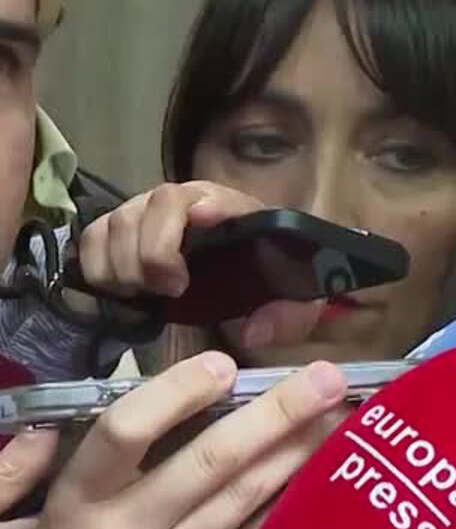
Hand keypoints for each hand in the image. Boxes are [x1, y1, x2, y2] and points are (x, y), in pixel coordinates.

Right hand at [0, 353, 346, 528]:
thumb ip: (41, 472)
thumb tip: (57, 421)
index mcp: (78, 507)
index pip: (124, 431)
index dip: (178, 390)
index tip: (223, 364)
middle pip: (212, 460)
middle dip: (279, 411)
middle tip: (326, 377)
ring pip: (249, 498)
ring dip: (302, 451)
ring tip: (340, 416)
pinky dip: (295, 507)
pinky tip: (324, 482)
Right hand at [76, 181, 323, 351]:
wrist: (242, 268)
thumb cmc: (265, 277)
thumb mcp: (292, 300)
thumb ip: (289, 315)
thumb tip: (253, 332)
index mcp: (233, 208)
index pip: (215, 195)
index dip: (206, 206)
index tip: (204, 219)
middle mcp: (185, 200)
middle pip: (155, 205)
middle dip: (155, 251)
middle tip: (170, 291)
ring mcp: (146, 210)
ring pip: (118, 222)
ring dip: (124, 265)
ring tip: (145, 295)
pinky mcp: (117, 229)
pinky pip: (91, 238)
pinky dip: (97, 266)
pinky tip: (121, 292)